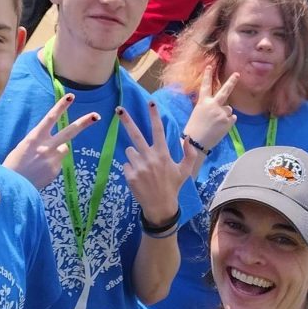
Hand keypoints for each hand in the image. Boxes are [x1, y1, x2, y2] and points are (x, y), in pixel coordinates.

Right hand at [2, 94, 99, 188]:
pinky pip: (59, 163)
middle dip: (83, 123)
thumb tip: (53, 143)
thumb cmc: (14, 164)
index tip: (71, 97)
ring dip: (58, 151)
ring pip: (65, 148)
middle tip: (96, 116)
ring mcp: (53, 158)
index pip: (50, 118)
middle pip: (69, 132)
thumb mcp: (24, 147)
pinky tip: (41, 171)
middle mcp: (46, 146)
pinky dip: (52, 165)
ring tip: (43, 160)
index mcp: (35, 137)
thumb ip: (40, 141)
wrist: (12, 185)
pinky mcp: (56, 170)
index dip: (61, 106)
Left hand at [118, 102, 194, 223]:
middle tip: (118, 109)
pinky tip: (139, 177)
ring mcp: (139, 166)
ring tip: (143, 168)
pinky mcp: (130, 175)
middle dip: (127, 121)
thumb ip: (188, 154)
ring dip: (134, 156)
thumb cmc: (173, 186)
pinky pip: (126, 165)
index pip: (158, 130)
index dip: (154, 115)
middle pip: (135, 135)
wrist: (160, 206)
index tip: (150, 102)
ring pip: (130, 151)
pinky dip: (131, 169)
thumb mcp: (185, 171)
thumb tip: (187, 139)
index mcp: (163, 154)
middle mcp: (150, 158)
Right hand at [185, 67, 238, 161]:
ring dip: (225, 114)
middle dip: (232, 81)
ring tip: (216, 123)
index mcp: (203, 102)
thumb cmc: (194, 128)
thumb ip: (209, 107)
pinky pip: (232, 118)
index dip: (207, 76)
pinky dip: (228, 122)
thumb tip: (220, 106)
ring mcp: (222, 113)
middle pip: (225, 91)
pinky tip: (220, 127)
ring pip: (229, 109)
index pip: (205, 86)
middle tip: (237, 74)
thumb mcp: (198, 113)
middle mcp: (214, 105)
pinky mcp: (228, 122)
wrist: (196, 142)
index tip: (210, 66)